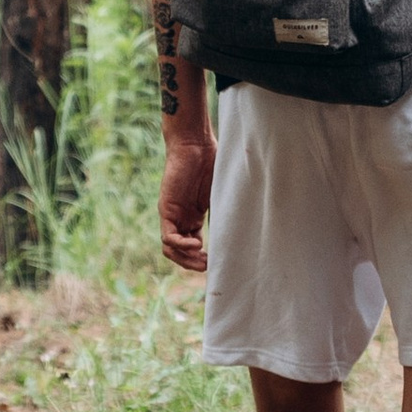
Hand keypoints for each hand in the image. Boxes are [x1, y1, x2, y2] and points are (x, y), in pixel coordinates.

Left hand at [158, 132, 213, 276]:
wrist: (196, 144)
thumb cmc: (211, 162)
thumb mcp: (221, 194)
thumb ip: (225, 212)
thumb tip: (245, 231)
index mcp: (192, 217)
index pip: (192, 247)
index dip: (202, 259)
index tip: (218, 264)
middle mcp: (180, 219)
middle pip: (180, 253)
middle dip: (194, 264)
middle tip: (210, 268)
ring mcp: (172, 215)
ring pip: (171, 249)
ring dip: (186, 260)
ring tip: (203, 261)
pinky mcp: (166, 209)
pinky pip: (168, 236)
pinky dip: (181, 245)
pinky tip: (198, 245)